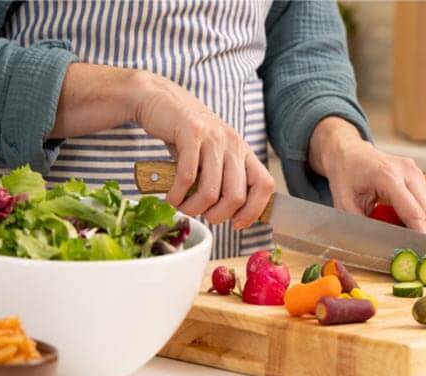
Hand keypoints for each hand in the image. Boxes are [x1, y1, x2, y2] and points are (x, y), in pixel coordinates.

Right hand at [51, 64, 273, 228]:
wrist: (160, 100)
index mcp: (243, 151)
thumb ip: (222, 178)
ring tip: (182, 207)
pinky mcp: (190, 134)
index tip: (237, 223)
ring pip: (210, 191)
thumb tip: (229, 213)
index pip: (265, 184)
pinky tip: (171, 197)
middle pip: (237, 196)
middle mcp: (233, 144)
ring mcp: (213, 138)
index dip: (254, 210)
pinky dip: (177, 195)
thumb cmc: (186, 136)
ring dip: (193, 208)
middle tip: (203, 216)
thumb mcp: (212, 155)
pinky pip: (187, 177)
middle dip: (218, 215)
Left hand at [308, 117, 425, 250]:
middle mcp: (408, 171)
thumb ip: (361, 226)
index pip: (414, 212)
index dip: (423, 237)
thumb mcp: (344, 203)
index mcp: (388, 175)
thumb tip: (379, 252)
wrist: (349, 152)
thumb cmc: (345, 176)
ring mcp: (417, 173)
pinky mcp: (420, 178)